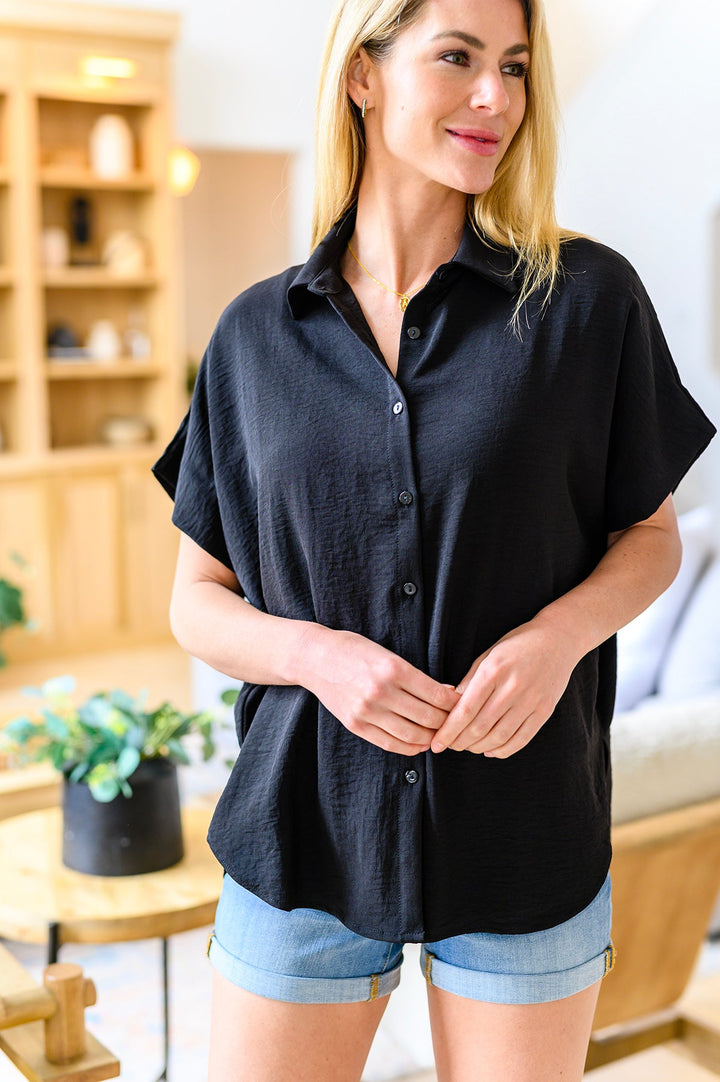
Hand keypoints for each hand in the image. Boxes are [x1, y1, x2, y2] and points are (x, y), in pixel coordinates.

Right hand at [300, 627, 458, 756]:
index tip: (463, 705)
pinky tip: (420, 743)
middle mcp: (381, 691)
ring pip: (412, 735)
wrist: (314, 657)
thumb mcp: (387, 653)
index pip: (437, 694)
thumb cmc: (354, 650)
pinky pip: (390, 744)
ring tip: (439, 734)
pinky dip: (410, 747)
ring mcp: (367, 711)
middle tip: (456, 722)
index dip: (455, 703)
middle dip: (447, 722)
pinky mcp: (356, 725)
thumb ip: (416, 676)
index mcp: (394, 668)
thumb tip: (448, 693)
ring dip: (431, 737)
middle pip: (428, 717)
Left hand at [430, 618, 579, 758]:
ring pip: (499, 737)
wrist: (558, 640)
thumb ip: (469, 681)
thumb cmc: (517, 645)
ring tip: (468, 748)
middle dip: (460, 742)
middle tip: (449, 746)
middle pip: (480, 727)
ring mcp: (531, 701)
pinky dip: (503, 750)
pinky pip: (521, 739)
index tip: (436, 743)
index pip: (465, 710)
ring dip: (479, 748)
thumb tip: (450, 708)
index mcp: (493, 671)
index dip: (448, 731)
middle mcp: (512, 688)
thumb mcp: (488, 655)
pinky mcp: (545, 711)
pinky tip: (490, 751)